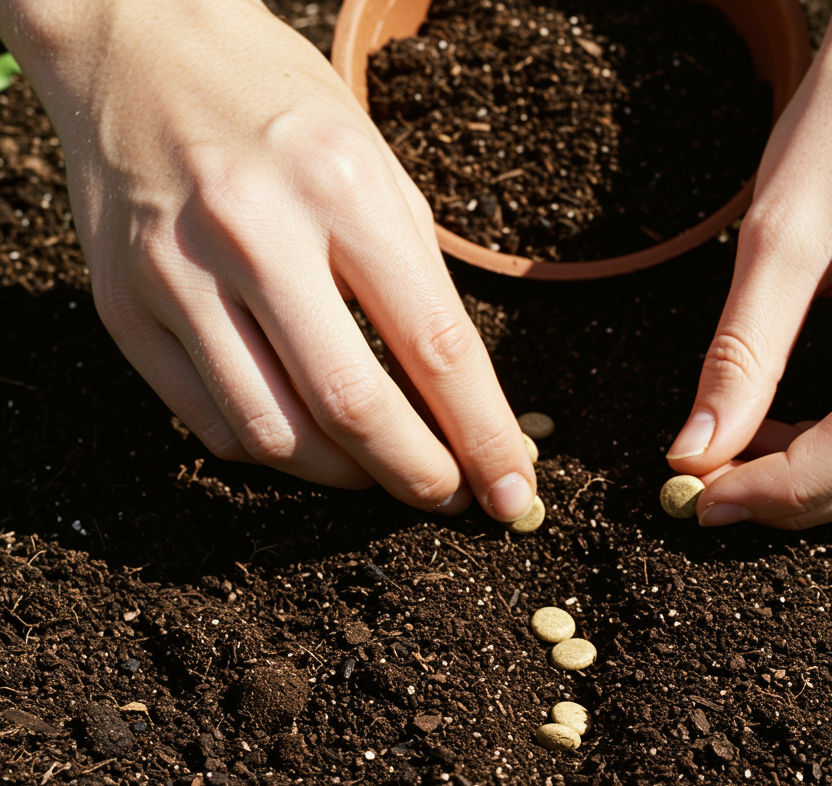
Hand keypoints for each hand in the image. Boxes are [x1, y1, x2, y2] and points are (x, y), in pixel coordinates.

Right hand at [1, 0, 535, 520]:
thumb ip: (418, 286)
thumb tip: (462, 404)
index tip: (511, 491)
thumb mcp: (377, 168)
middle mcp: (253, 232)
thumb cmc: (279, 109)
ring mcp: (175, 274)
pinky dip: (273, 451)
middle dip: (418, 477)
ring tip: (379, 471)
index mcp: (340, 186)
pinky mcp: (122, 308)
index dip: (483, 436)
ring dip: (344, 478)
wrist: (134, 45)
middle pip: (352, 407)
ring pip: (274, 435)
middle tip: (450, 496)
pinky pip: (211, 424)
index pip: (434, 345)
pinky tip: (305, 437)